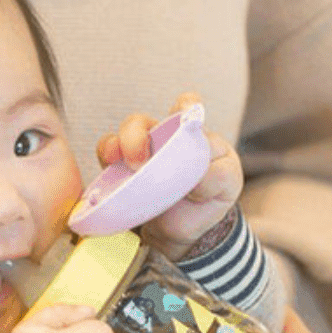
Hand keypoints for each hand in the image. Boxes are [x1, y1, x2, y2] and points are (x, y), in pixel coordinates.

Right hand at [96, 93, 242, 260]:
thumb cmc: (209, 196)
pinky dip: (107, 160)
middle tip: (139, 162)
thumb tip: (196, 178)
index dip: (184, 104)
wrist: (188, 228)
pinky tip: (112, 173)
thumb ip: (217, 176)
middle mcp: (160, 137)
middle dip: (135, 136)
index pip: (186, 107)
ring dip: (118, 146)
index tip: (185, 111)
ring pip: (120, 136)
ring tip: (127, 167)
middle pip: (141, 122)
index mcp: (190, 134)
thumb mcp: (224, 186)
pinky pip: (107, 156)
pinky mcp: (121, 171)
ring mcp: (139, 152)